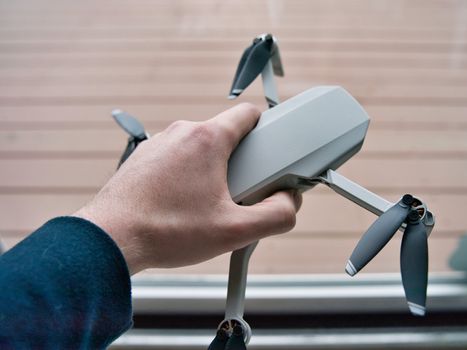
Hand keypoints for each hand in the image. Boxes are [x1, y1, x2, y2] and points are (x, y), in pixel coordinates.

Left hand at [73, 103, 301, 274]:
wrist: (109, 241)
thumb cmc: (167, 232)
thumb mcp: (235, 231)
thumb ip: (276, 215)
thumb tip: (289, 202)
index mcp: (207, 138)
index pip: (249, 114)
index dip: (266, 132)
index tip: (268, 156)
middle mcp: (181, 132)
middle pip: (226, 135)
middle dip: (240, 162)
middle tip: (239, 194)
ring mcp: (158, 143)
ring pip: (200, 148)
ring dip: (212, 170)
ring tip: (207, 206)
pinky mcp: (142, 159)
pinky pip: (177, 159)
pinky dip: (186, 176)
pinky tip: (182, 207)